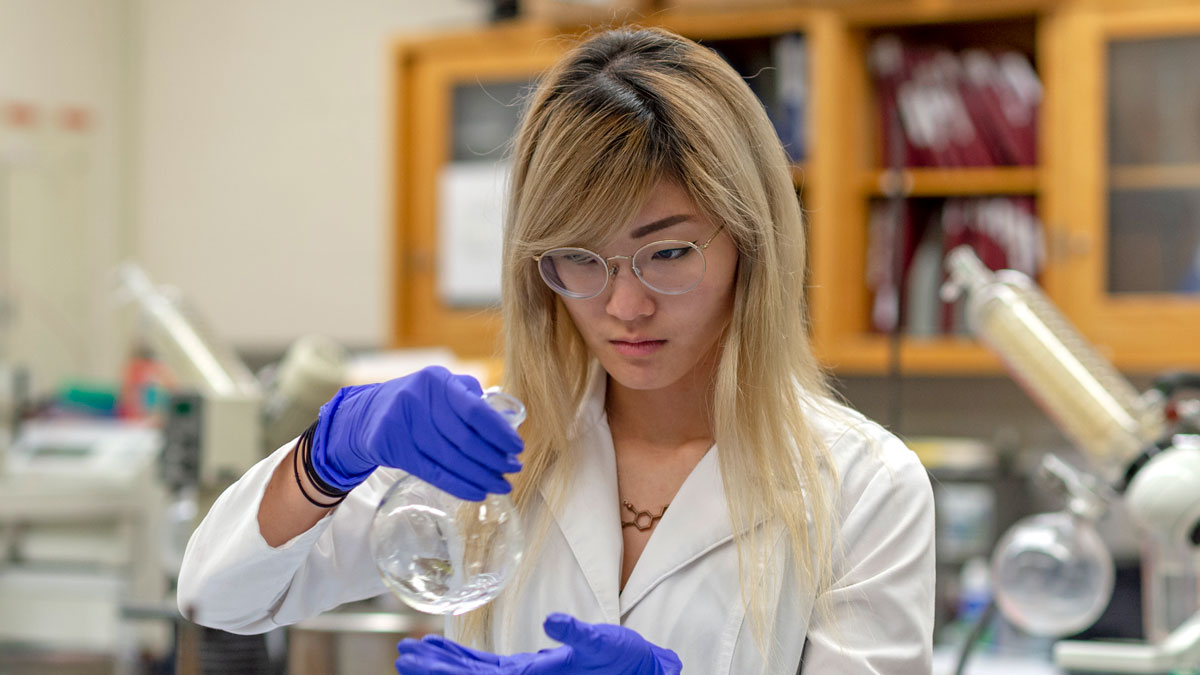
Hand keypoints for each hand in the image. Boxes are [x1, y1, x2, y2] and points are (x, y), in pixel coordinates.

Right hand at [308, 365, 522, 499]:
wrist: (366, 416)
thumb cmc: (416, 402)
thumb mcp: (438, 387)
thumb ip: (469, 395)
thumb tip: (505, 420)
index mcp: (437, 380)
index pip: (475, 410)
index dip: (499, 432)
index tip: (517, 447)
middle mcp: (418, 398)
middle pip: (464, 439)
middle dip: (494, 459)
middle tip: (513, 470)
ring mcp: (402, 423)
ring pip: (450, 459)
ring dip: (481, 476)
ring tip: (502, 485)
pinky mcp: (392, 448)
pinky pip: (432, 472)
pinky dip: (459, 485)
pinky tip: (478, 492)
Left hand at [394, 613, 681, 673]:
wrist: (640, 669)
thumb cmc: (626, 659)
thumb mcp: (604, 641)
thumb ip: (578, 633)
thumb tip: (554, 622)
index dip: (446, 671)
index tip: (415, 661)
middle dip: (434, 668)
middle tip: (401, 654)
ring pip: (473, 673)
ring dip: (443, 662)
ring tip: (413, 651)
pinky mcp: (529, 668)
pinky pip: (487, 666)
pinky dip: (464, 657)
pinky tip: (445, 648)